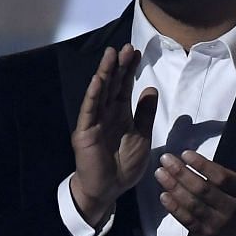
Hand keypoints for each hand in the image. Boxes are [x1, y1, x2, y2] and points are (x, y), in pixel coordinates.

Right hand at [69, 45, 157, 223]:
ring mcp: (94, 121)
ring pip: (100, 93)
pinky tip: (98, 80)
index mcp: (120, 114)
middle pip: (112, 85)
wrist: (109, 189)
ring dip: (105, 74)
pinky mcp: (85, 132)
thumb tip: (150, 89)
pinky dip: (93, 96)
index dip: (129, 70)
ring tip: (111, 55)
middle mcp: (106, 114)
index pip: (124, 87)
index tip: (136, 52)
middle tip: (126, 47)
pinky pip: (89, 111)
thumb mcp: (142, 136)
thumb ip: (146, 114)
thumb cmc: (124, 165)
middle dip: (119, 66)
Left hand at [151, 121, 235, 235]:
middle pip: (203, 190)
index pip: (222, 178)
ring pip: (192, 205)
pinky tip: (163, 195)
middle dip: (182, 173)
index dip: (202, 166)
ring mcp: (218, 224)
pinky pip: (187, 221)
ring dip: (174, 188)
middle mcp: (232, 210)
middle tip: (165, 159)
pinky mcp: (206, 235)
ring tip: (160, 173)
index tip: (185, 153)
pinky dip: (174, 208)